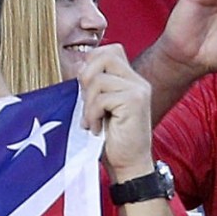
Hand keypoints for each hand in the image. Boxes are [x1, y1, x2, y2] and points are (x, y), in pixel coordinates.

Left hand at [77, 45, 153, 179]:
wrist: (129, 165)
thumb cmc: (113, 141)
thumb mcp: (99, 109)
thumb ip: (94, 89)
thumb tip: (78, 67)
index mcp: (130, 80)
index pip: (110, 51)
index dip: (91, 62)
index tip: (83, 87)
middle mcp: (137, 81)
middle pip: (106, 56)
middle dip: (87, 78)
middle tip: (86, 104)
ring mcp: (138, 90)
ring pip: (99, 80)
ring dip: (88, 104)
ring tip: (91, 122)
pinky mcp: (134, 102)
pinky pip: (101, 98)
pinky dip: (92, 114)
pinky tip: (95, 129)